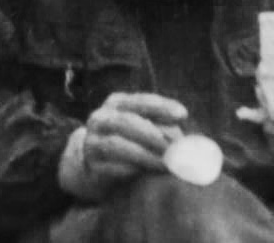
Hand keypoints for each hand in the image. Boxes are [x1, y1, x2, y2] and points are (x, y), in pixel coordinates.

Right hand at [58, 92, 187, 201]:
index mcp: (117, 103)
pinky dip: (129, 170)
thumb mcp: (145, 130)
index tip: (183, 114)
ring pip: (116, 144)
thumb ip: (163, 130)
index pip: (140, 101)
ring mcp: (92, 139)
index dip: (161, 106)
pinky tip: (145, 174)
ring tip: (164, 165)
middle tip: (173, 149)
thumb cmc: (131, 143)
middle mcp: (101, 117)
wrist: (96, 164)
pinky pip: (109, 166)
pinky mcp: (91, 163)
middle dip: (153, 135)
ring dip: (144, 155)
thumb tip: (181, 142)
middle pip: (126, 121)